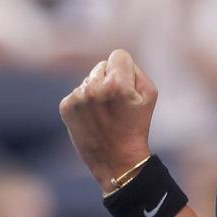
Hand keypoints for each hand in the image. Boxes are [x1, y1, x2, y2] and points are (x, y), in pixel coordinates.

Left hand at [60, 50, 156, 188]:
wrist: (116, 160)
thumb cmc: (137, 125)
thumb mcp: (149, 95)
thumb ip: (135, 70)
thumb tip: (117, 61)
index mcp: (117, 83)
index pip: (118, 55)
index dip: (125, 69)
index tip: (126, 86)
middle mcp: (94, 88)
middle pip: (101, 66)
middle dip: (109, 79)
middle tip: (116, 104)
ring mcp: (77, 98)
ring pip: (88, 79)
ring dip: (96, 91)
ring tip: (104, 113)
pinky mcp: (66, 107)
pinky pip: (77, 92)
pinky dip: (84, 102)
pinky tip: (92, 118)